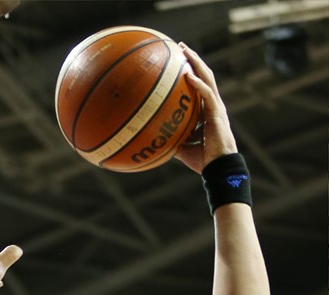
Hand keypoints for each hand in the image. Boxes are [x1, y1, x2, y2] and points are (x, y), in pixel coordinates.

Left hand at [174, 44, 236, 172]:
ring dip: (196, 63)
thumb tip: (155, 139)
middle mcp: (213, 105)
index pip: (200, 85)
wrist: (218, 169)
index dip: (192, 71)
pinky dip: (198, 84)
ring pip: (207, 78)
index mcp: (207, 111)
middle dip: (193, 59)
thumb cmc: (204, 161)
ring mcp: (216, 107)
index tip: (179, 60)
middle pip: (204, 75)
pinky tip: (188, 75)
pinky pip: (207, 94)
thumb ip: (173, 139)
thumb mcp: (183, 148)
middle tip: (181, 47)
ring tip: (185, 51)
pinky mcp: (217, 113)